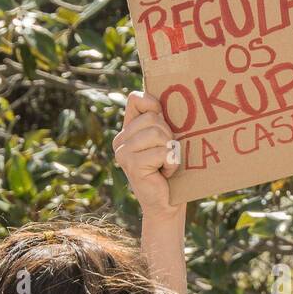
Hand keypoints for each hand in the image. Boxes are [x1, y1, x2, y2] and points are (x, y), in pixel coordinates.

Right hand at [112, 91, 181, 217]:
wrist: (167, 204)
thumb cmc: (171, 170)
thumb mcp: (166, 140)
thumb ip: (162, 120)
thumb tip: (170, 90)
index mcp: (127, 130)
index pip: (136, 99)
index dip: (153, 104)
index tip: (164, 117)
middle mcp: (120, 140)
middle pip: (153, 118)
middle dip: (169, 134)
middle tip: (168, 153)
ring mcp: (123, 152)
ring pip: (157, 132)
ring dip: (171, 149)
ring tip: (166, 163)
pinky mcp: (131, 164)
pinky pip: (162, 151)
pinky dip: (172, 162)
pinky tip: (166, 173)